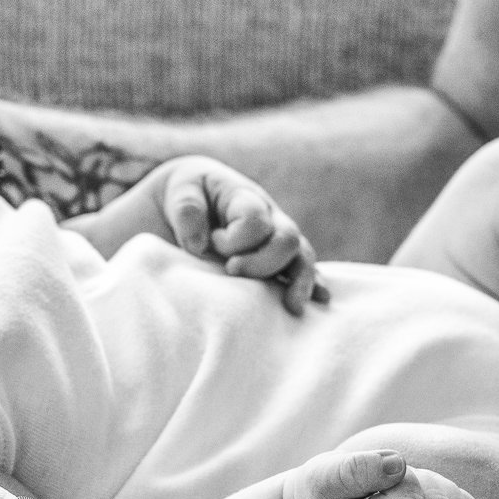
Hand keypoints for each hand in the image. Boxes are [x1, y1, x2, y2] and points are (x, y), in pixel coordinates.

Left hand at [157, 157, 326, 313]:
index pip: (256, 221)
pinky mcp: (277, 261)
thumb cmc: (183, 195)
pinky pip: (302, 271)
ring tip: (292, 307)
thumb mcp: (179, 192)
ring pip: (303, 258)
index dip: (234, 240)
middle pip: (287, 240)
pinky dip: (311, 285)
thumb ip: (188, 211)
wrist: (185, 202)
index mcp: (245, 198)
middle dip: (263, 264)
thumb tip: (199, 246)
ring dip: (299, 282)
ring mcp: (276, 240)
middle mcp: (270, 218)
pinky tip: (319, 301)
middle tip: (232, 272)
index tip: (210, 244)